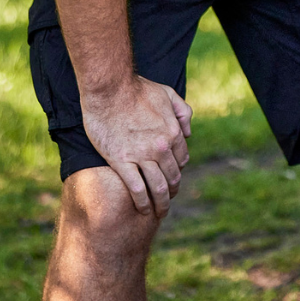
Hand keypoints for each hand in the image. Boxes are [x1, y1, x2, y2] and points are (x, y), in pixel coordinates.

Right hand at [81, 77, 192, 215]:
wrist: (109, 88)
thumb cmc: (137, 88)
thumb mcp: (167, 93)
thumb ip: (183, 112)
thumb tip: (190, 133)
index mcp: (173, 131)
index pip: (182, 160)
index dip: (178, 171)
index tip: (173, 179)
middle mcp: (161, 147)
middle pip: (172, 177)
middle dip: (172, 191)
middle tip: (167, 200)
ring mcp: (142, 155)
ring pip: (157, 187)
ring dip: (160, 203)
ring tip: (159, 212)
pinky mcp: (121, 161)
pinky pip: (137, 188)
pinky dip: (142, 202)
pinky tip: (142, 209)